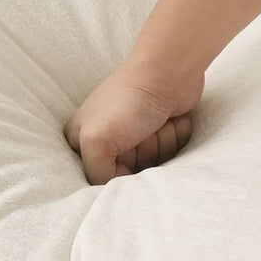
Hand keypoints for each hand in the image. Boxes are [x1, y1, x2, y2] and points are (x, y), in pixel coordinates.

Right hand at [63, 62, 203, 185]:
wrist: (168, 72)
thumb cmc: (129, 101)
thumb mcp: (95, 140)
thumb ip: (95, 173)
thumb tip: (114, 188)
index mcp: (83, 140)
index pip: (103, 179)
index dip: (120, 170)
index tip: (124, 150)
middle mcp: (108, 138)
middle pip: (133, 173)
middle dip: (144, 154)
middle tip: (139, 129)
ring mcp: (137, 134)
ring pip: (157, 164)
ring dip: (162, 143)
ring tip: (155, 120)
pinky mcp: (162, 129)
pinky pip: (176, 152)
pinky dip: (177, 136)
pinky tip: (170, 118)